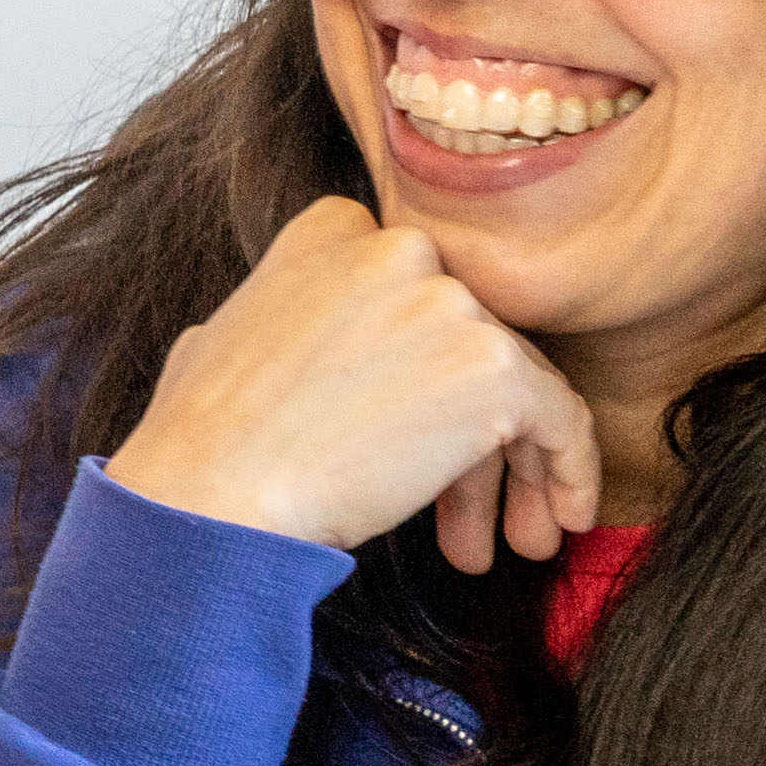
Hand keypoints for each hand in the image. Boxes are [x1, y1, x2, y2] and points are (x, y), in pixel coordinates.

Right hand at [106, 194, 598, 571]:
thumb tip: (283, 339)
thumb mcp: (218, 338)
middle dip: (475, 422)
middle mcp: (400, 248)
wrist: (210, 493)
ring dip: (518, 462)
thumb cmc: (196, 440)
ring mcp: (452, 303)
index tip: (421, 426)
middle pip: (470, 338)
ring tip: (519, 534)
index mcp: (332, 232)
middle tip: (471, 501)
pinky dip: (569, 468)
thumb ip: (276, 317)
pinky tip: (562, 516)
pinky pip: (560, 418)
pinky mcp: (494, 367)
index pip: (413, 291)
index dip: (423, 365)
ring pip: (519, 382)